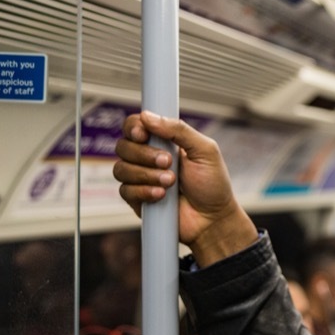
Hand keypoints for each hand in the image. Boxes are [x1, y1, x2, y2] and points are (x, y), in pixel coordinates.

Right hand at [113, 111, 256, 266]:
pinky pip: (125, 190)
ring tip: (171, 182)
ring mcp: (140, 178)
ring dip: (146, 175)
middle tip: (169, 162)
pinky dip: (143, 191)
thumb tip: (148, 116)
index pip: (135, 125)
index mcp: (163, 141)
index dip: (134, 127)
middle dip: (145, 155)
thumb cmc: (212, 184)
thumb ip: (179, 130)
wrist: (213, 218)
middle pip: (123, 146)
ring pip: (121, 168)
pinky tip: (161, 195)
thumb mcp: (205, 150)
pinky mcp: (137, 198)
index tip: (144, 134)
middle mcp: (147, 157)